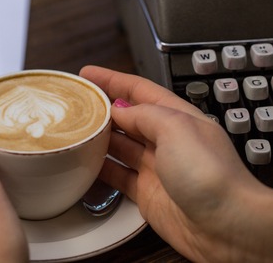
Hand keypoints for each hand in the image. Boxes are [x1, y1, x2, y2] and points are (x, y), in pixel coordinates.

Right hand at [80, 66, 272, 261]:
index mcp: (177, 117)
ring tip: (74, 129)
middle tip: (76, 103)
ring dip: (99, 138)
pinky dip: (101, 169)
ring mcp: (155, 167)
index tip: (87, 73)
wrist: (223, 225)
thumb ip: (144, 115)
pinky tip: (85, 163)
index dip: (112, 80)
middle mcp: (165, 140)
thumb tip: (119, 112)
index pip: (139, 90)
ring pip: (119, 146)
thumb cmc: (209, 174)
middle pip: (127, 117)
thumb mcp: (176, 128)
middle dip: (102, 108)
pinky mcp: (146, 192)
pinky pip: (118, 175)